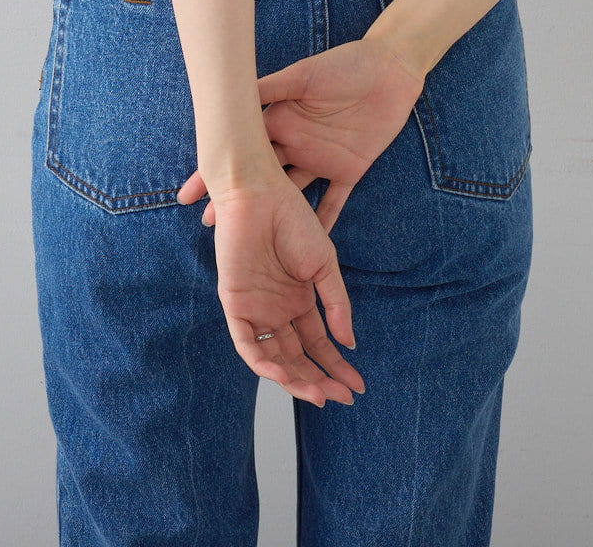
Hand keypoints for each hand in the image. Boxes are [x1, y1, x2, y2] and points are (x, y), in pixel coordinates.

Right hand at [178, 37, 424, 232]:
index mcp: (280, 120)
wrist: (389, 68)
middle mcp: (295, 143)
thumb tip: (233, 94)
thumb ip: (271, 86)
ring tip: (248, 239)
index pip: (243, 151)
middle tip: (209, 225)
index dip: (217, 171)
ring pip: (291, 195)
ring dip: (273, 217)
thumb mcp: (304, 74)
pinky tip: (310, 246)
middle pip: (261, 179)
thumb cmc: (345, 64)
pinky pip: (334, 200)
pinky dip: (324, 222)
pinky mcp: (349, 169)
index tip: (189, 193)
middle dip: (236, 201)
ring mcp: (320, 159)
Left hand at [209, 167, 365, 405]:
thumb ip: (336, 303)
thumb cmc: (292, 220)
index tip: (357, 386)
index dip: (336, 366)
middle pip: (297, 358)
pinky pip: (247, 344)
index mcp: (298, 300)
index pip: (318, 343)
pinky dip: (263, 363)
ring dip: (294, 379)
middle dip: (319, 380)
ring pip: (274, 358)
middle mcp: (277, 310)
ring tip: (318, 393)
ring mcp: (256, 309)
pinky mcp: (235, 304)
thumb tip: (350, 343)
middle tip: (341, 398)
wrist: (259, 195)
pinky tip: (282, 375)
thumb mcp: (324, 264)